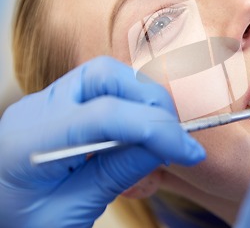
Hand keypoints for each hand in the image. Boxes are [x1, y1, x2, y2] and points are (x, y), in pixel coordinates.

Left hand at [0, 56, 204, 227]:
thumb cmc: (20, 225)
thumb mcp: (69, 213)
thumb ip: (116, 174)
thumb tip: (163, 145)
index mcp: (29, 141)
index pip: (106, 114)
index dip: (156, 128)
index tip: (189, 150)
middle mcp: (37, 109)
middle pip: (106, 76)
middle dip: (150, 101)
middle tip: (175, 138)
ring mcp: (46, 102)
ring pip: (106, 75)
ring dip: (142, 98)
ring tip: (160, 134)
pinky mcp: (59, 104)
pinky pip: (103, 89)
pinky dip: (130, 103)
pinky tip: (139, 131)